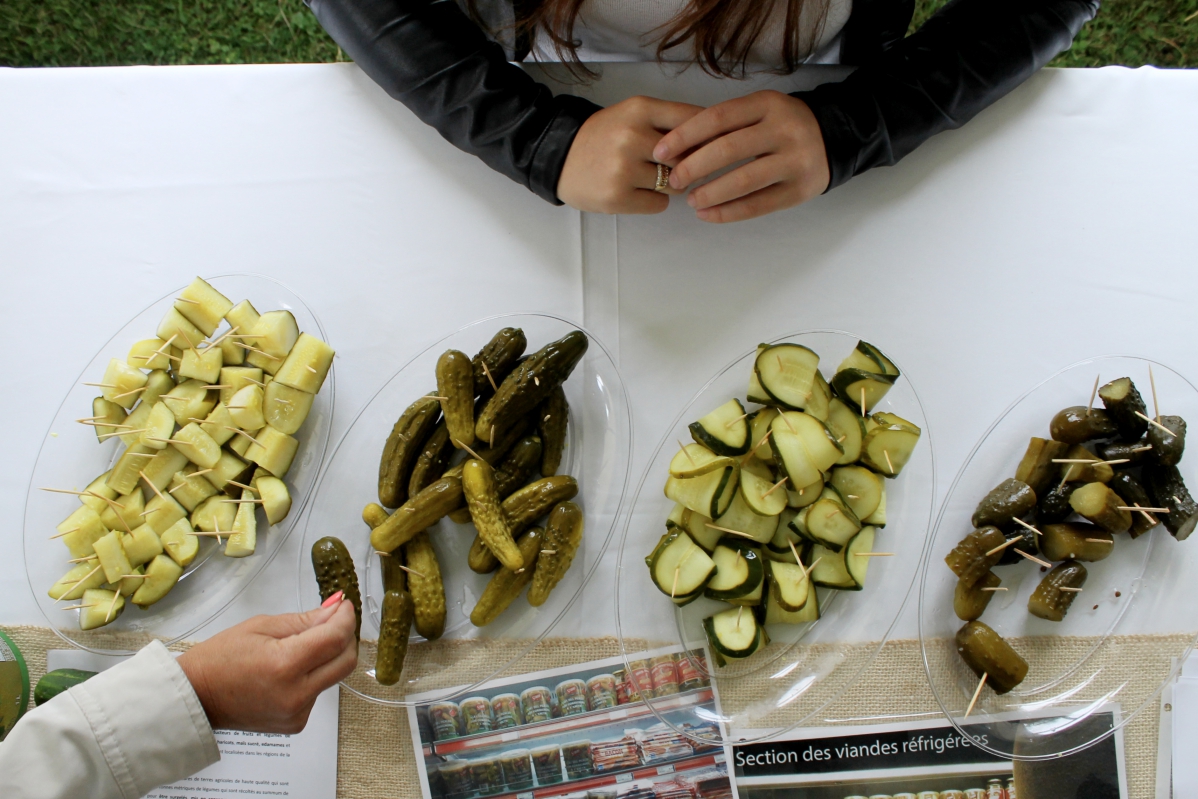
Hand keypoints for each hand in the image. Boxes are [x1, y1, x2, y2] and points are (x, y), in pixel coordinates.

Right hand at [178, 595, 357, 733]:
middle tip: (334, 620)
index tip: (343, 605)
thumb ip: (304, 620)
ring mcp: (297, 713)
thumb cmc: (220, 659)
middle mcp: (296, 694)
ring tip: (303, 644)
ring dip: (329, 656)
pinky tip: (291, 669)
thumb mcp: (261, 626)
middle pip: (346, 662)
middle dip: (346, 637)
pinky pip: (318, 692)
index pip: (335, 639)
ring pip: (333, 676)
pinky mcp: (296, 723)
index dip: (345, 618)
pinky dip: (314, 675)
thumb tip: (336, 609)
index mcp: (285, 666)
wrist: (196, 697)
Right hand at [557, 96, 703, 214]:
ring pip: (675, 184)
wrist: (558, 157)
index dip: (709, 136)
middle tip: (671, 166)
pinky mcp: (617, 197)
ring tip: (646, 178)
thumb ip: (670, 123)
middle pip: (688, 157)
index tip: (713, 145)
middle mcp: (632, 136)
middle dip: (686, 165)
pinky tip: (635, 192)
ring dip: (669, 186)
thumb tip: (715, 142)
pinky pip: (659, 205)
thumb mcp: (633, 115)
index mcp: (640, 109)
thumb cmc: (603, 136)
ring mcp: (623, 168)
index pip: (694, 120)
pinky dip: (653, 201)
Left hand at [653, 90, 829, 223]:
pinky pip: (758, 205)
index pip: (718, 118)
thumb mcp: (759, 111)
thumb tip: (678, 149)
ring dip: (710, 193)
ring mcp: (794, 161)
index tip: (661, 152)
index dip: (685, 136)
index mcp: (767, 103)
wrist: (835, 136)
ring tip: (690, 201)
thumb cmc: (781, 125)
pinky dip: (728, 212)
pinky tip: (708, 215)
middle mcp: (783, 129)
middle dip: (694, 167)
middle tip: (673, 180)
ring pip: (744, 180)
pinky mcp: (799, 190)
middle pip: (729, 149)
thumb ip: (726, 124)